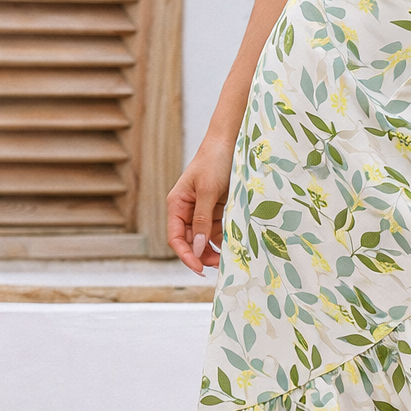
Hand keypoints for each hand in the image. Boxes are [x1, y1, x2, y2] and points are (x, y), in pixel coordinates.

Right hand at [166, 134, 235, 274]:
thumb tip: (197, 247)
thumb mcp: (208, 191)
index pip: (176, 237)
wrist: (231, 142)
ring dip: (214, 249)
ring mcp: (203, 210)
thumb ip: (202, 220)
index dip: (186, 254)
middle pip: (191, 241)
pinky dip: (224, 238)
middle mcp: (187, 209)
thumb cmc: (215, 162)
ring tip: (228, 258)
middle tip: (219, 265)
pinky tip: (233, 244)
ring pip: (205, 238)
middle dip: (202, 255)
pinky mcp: (218, 208)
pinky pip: (218, 229)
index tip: (199, 268)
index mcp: (177, 204)